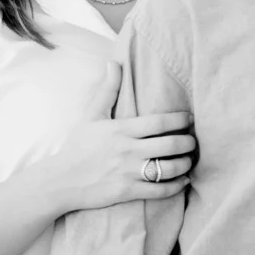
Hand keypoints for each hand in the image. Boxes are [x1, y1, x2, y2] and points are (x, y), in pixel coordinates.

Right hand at [47, 65, 196, 213]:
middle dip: (188, 143)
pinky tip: (182, 181)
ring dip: (185, 164)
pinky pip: (160, 190)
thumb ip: (108, 90)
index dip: (181, 120)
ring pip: (169, 169)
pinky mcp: (128, 191)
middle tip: (193, 142)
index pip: (160, 122)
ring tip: (188, 160)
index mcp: (121, 129)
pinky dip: (176, 187)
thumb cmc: (77, 146)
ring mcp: (129, 172)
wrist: (61, 180)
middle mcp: (128, 150)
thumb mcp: (91, 115)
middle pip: (171, 145)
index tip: (190, 119)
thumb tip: (113, 62)